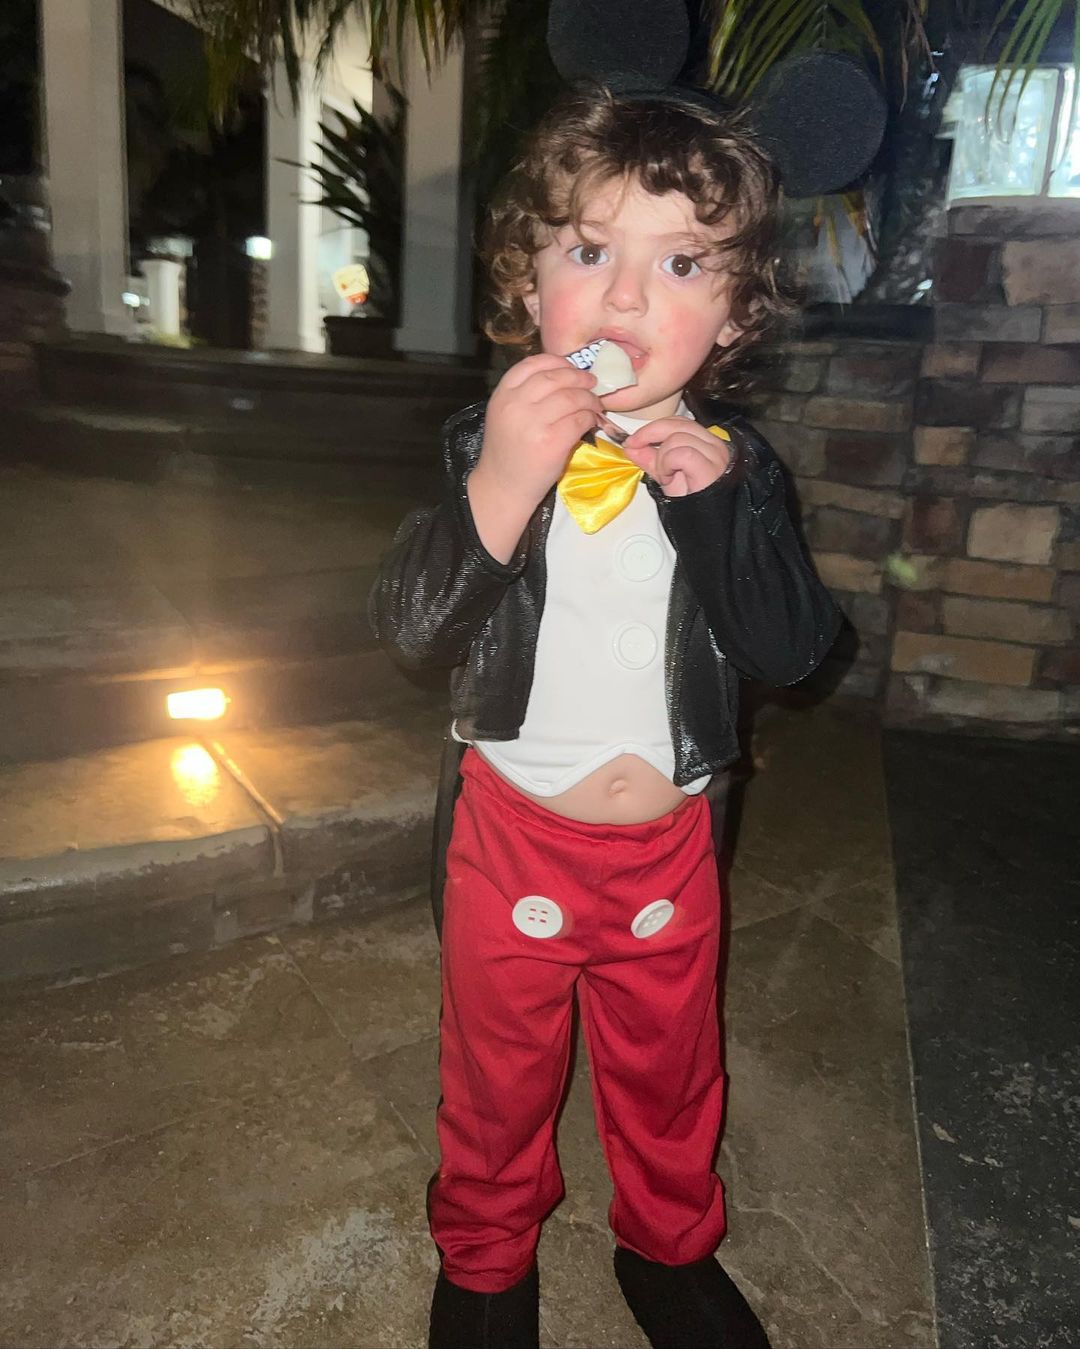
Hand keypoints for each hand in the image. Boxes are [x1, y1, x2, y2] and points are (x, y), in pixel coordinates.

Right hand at [474, 354, 602, 509]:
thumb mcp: (506, 415)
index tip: (571, 367)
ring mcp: (534, 424)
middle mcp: (516, 405)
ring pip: (572, 397)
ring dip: (589, 399)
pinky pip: (580, 419)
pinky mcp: (552, 442)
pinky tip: (591, 422)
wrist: (503, 487)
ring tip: (594, 405)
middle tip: (591, 383)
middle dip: (579, 377)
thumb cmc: (509, 452)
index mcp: (503, 395)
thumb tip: (566, 376)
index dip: (557, 361)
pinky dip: (590, 418)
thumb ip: (526, 394)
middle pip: (556, 377)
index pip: (533, 364)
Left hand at [622, 419, 733, 497]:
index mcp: (706, 443)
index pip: (678, 422)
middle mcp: (714, 446)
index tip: (633, 440)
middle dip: (649, 435)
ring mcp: (714, 455)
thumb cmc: (694, 505)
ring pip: (676, 438)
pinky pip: (681, 453)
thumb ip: (651, 459)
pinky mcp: (710, 468)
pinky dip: (667, 464)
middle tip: (634, 449)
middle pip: (676, 424)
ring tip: (665, 476)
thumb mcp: (666, 477)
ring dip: (661, 458)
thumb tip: (631, 446)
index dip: (653, 428)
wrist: (705, 527)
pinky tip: (669, 478)